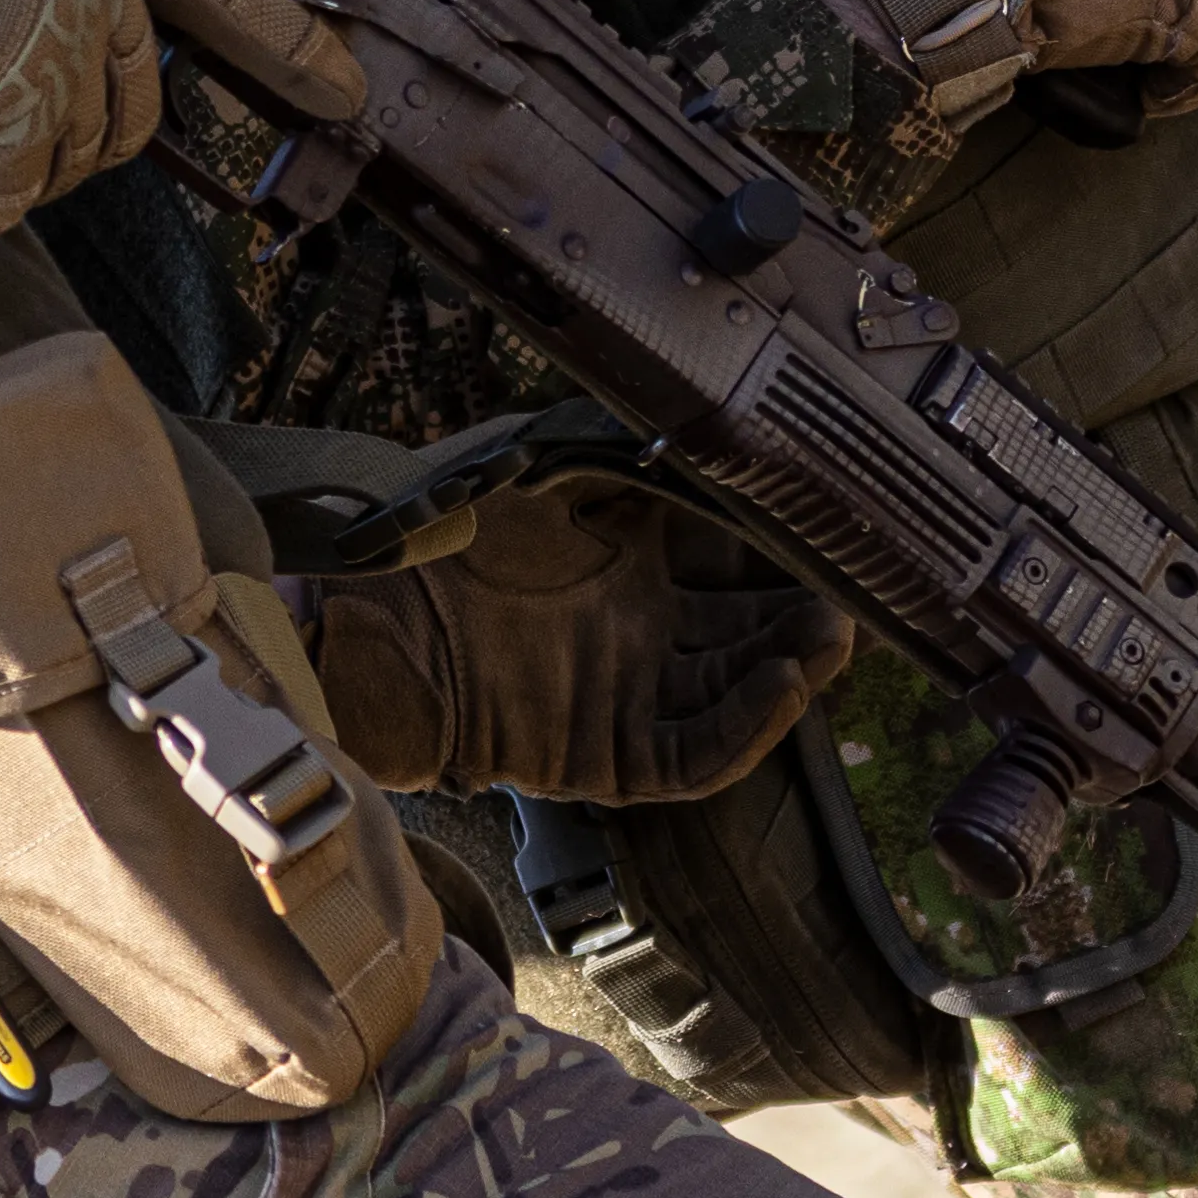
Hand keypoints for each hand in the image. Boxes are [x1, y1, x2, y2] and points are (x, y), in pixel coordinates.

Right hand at [0, 0, 360, 237]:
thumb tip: (14, 17)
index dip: (284, 35)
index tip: (344, 84)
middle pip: (137, 86)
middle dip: (77, 130)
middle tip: (0, 141)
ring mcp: (59, 39)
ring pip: (83, 150)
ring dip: (17, 172)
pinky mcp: (16, 113)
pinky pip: (15, 197)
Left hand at [305, 474, 859, 809]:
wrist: (348, 610)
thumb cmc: (428, 526)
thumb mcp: (543, 460)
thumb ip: (633, 453)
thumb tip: (727, 439)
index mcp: (629, 554)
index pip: (738, 560)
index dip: (788, 556)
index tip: (836, 541)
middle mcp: (635, 628)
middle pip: (751, 633)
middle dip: (807, 618)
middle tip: (849, 598)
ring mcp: (620, 695)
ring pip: (735, 695)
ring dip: (792, 669)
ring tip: (830, 638)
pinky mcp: (599, 757)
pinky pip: (692, 758)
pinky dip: (744, 727)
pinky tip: (777, 686)